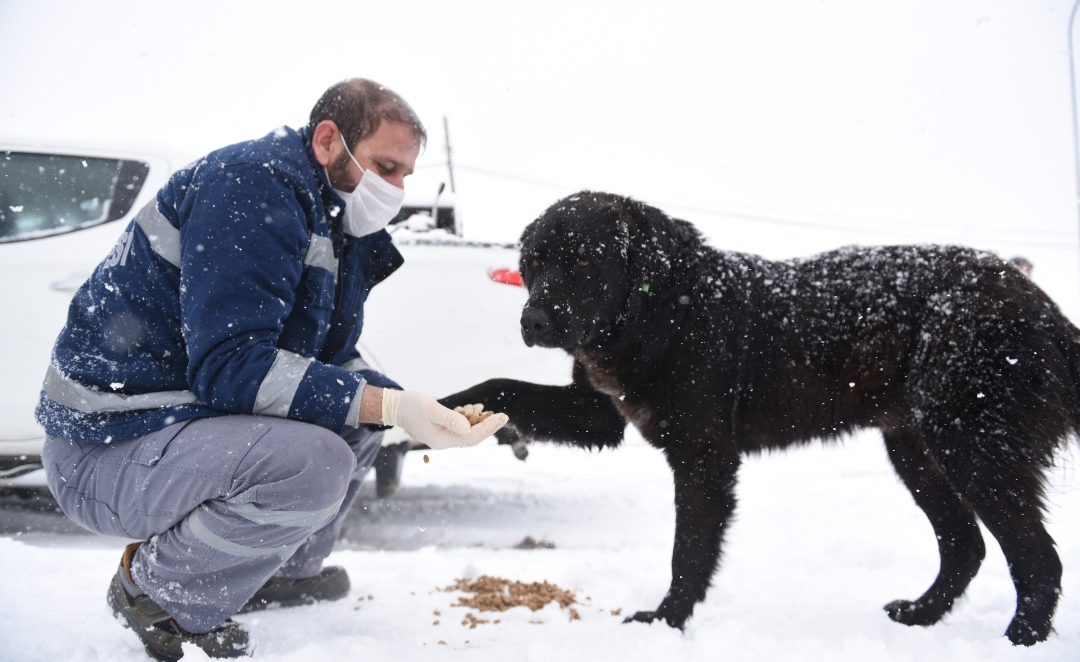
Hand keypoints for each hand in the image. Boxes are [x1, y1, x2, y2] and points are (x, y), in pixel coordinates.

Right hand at [381, 389, 507, 449]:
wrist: (395, 407)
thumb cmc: (411, 406)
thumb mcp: (431, 409)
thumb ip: (450, 419)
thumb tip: (468, 428)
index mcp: (442, 440)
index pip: (471, 437)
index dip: (488, 427)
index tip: (501, 417)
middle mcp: (445, 441)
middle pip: (473, 438)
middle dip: (489, 427)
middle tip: (504, 416)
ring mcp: (444, 436)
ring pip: (468, 433)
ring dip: (481, 423)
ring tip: (492, 413)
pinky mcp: (443, 429)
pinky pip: (462, 427)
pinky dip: (471, 420)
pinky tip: (475, 410)